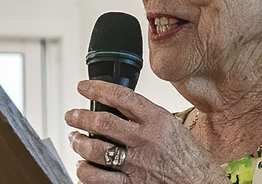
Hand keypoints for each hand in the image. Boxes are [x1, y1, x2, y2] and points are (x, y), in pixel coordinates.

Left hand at [65, 80, 224, 183]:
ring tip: (75, 139)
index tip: (83, 87)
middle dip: (79, 116)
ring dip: (78, 143)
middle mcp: (146, 140)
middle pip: (101, 121)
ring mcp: (138, 164)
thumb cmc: (190, 159)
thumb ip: (148, 117)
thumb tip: (117, 106)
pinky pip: (98, 178)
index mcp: (158, 120)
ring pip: (95, 149)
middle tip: (71, 115)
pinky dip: (85, 171)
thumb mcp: (173, 127)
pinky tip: (83, 166)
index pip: (121, 96)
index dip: (96, 88)